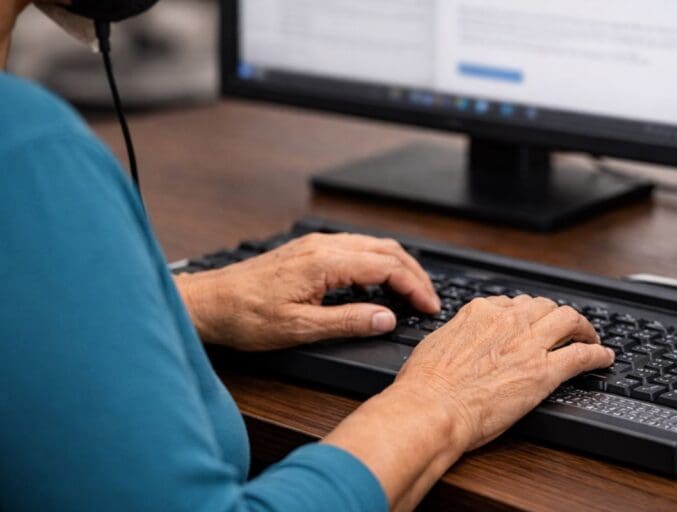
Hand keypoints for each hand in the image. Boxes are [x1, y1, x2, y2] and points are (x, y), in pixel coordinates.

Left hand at [174, 233, 440, 350]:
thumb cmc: (246, 316)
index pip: (386, 267)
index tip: (429, 308)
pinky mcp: (309, 251)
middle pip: (386, 250)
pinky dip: (379, 263)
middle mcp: (323, 246)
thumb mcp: (299, 328)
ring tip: (412, 293)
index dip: (414, 287)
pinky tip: (380, 283)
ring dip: (399, 266)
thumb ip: (348, 322)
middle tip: (429, 302)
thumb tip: (387, 319)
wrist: (210, 303)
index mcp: (325, 262)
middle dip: (414, 275)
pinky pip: (357, 249)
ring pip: (373, 246)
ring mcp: (316, 245)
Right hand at [324, 295, 613, 510]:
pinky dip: (598, 354)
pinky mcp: (544, 372)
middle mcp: (508, 321)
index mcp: (480, 312)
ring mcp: (529, 344)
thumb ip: (454, 336)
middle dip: (555, 315)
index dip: (525, 313)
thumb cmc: (425, 385)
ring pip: (569, 320)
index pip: (512, 303)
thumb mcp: (435, 344)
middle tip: (563, 327)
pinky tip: (604, 358)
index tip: (529, 322)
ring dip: (583, 327)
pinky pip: (582, 355)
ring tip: (589, 337)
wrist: (432, 408)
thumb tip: (455, 341)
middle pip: (544, 306)